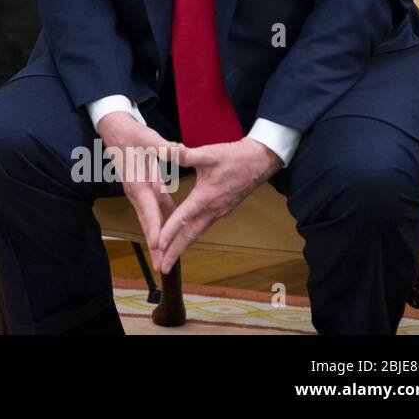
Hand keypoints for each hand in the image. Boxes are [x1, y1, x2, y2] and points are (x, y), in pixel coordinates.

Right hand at [95, 111, 182, 269]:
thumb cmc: (132, 135)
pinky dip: (164, 224)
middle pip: (148, 224)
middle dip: (155, 246)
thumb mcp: (147, 138)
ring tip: (166, 259)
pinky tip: (174, 234)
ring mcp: (142, 193)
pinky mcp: (148, 189)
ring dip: (159, 240)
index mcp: (138, 184)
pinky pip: (157, 210)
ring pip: (152, 220)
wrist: (117, 131)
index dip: (154, 228)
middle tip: (161, 267)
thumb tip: (179, 150)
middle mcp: (138, 193)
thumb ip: (163, 147)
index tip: (159, 245)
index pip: (148, 210)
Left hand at [153, 137, 282, 272]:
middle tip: (162, 267)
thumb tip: (166, 150)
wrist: (260, 161)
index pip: (183, 218)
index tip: (157, 245)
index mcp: (206, 198)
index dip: (169, 232)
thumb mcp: (208, 154)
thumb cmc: (234, 157)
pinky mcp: (222, 210)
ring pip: (197, 233)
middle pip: (190, 235)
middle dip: (175, 252)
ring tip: (170, 258)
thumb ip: (185, 155)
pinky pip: (203, 227)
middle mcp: (212, 210)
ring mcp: (218, 212)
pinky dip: (191, 235)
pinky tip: (184, 237)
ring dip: (183, 246)